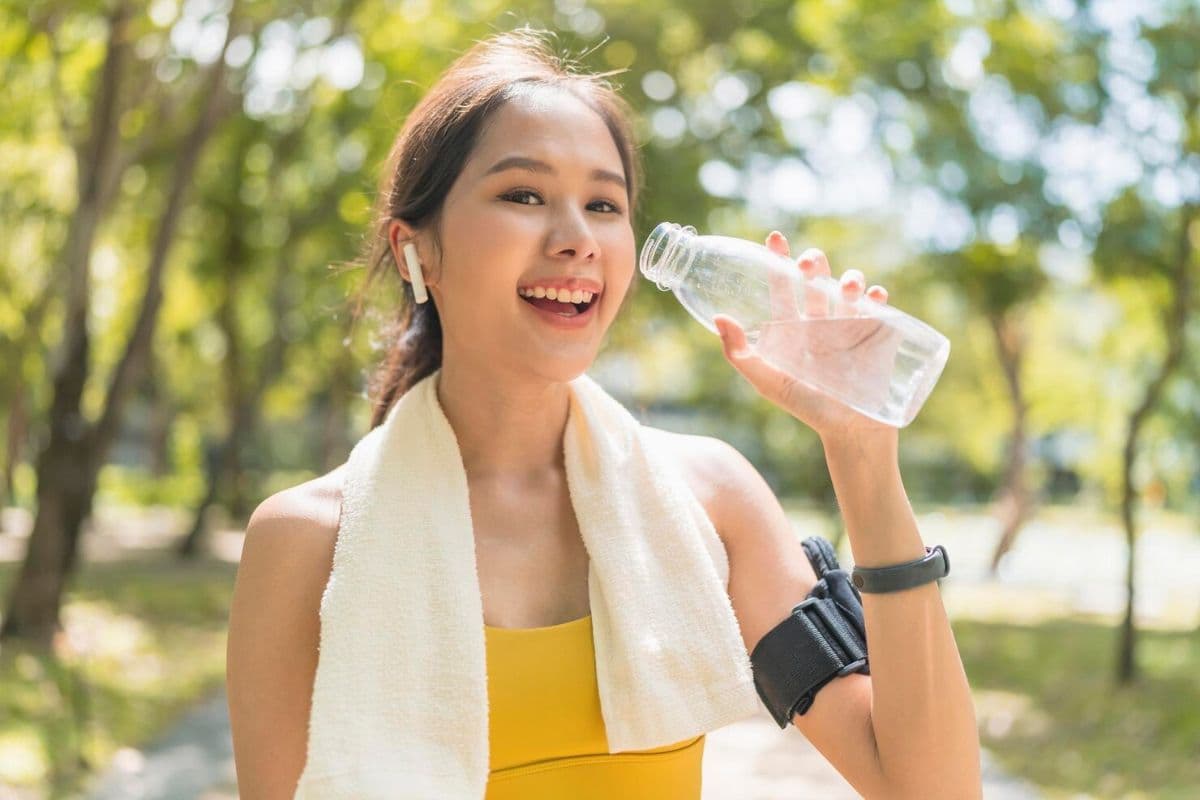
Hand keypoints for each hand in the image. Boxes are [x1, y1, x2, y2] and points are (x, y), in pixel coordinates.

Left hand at [713, 231, 900, 444]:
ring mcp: (850, 327)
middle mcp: (820, 322)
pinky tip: (875, 296)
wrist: (849, 432)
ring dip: (849, 279)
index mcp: (792, 329)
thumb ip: (740, 354)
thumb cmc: (807, 408)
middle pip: (816, 281)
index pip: (782, 288)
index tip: (774, 239)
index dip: (778, 263)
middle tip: (809, 264)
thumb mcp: (769, 383)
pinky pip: (880, 309)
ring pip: (849, 289)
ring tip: (849, 287)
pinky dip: (878, 298)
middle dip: (814, 264)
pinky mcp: (876, 336)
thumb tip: (719, 317)